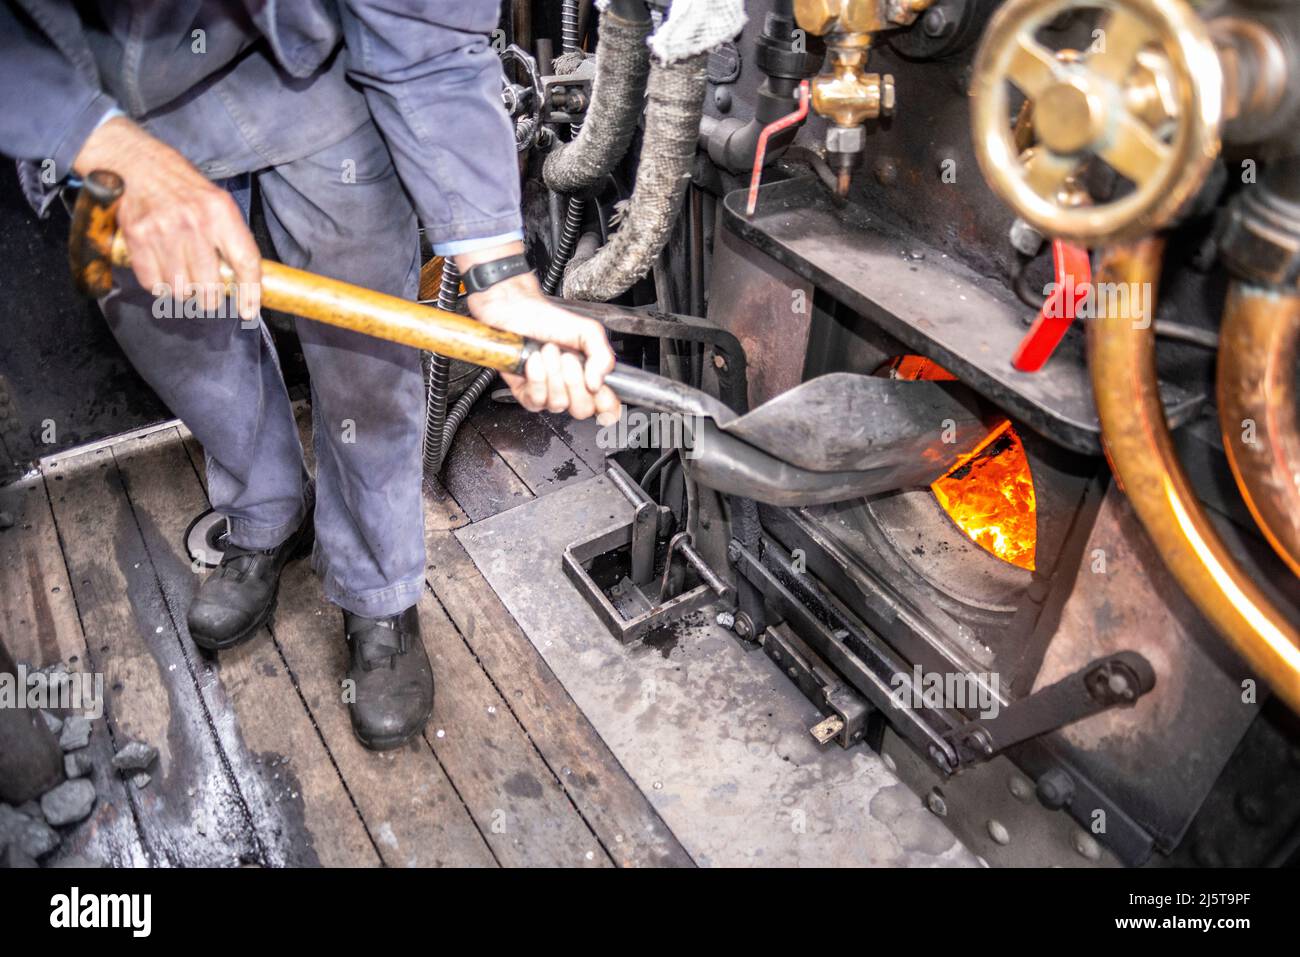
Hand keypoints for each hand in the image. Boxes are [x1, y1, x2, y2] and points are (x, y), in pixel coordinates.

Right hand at [73, 116, 260, 319]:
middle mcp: (193, 222)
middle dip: (210, 298)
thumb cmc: (182, 187)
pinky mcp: (137, 238)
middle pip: (210, 286)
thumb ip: (230, 237)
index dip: (250, 293)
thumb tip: (245, 281)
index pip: (245, 262)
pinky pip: (153, 284)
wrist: (136, 163)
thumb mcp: (216, 202)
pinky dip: (159, 285)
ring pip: (181, 290)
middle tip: (208, 293)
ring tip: (182, 274)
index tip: (248, 311)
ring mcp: (163, 231)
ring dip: (183, 291)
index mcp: (220, 212)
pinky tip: (162, 269)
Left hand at [460, 245, 619, 423]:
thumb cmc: (548, 319)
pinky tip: (534, 360)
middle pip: (583, 410)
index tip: (599, 390)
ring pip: (559, 404)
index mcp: (590, 376)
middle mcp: (570, 389)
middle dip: (575, 382)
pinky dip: (536, 376)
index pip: (607, 406)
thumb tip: (599, 383)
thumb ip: (603, 356)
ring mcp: (548, 393)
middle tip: (568, 358)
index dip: (607, 405)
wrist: (516, 311)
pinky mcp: (526, 394)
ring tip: (548, 351)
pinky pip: (536, 400)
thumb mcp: (587, 331)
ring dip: (553, 373)